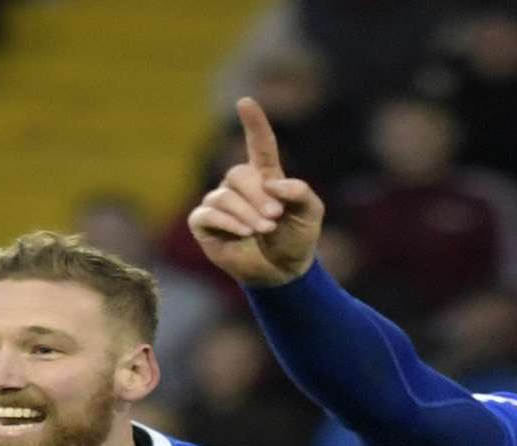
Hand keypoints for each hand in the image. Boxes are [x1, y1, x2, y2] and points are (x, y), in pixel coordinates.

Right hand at [187, 97, 323, 287]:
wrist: (283, 272)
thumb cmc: (297, 239)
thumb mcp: (311, 213)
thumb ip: (300, 192)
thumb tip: (273, 184)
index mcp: (266, 177)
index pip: (258, 145)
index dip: (253, 124)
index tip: (245, 102)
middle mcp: (239, 187)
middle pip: (238, 174)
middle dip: (257, 196)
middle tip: (274, 218)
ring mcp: (220, 204)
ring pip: (224, 196)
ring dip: (246, 213)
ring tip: (263, 230)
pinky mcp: (205, 225)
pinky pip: (207, 214)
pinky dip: (227, 221)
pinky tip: (243, 232)